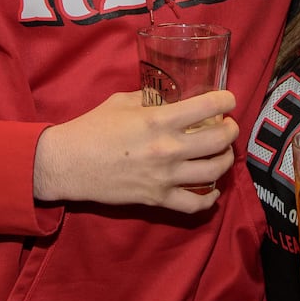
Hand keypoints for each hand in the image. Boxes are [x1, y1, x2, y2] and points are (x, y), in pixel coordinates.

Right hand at [33, 90, 237, 213]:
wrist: (68, 163)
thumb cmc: (92, 128)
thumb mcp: (121, 101)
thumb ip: (149, 98)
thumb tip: (168, 96)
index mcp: (158, 119)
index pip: (207, 107)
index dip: (226, 100)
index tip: (228, 99)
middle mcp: (167, 148)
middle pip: (218, 140)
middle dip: (231, 130)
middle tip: (228, 126)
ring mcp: (164, 176)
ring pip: (213, 171)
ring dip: (225, 160)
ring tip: (222, 153)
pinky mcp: (157, 198)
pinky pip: (194, 204)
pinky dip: (209, 198)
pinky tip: (212, 188)